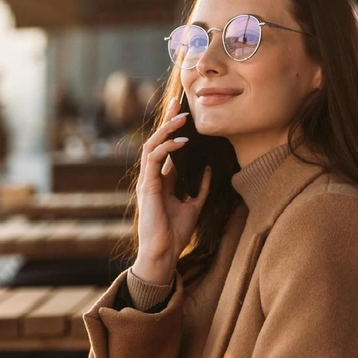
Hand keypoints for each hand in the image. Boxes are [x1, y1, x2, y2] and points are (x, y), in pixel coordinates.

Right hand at [133, 97, 212, 283]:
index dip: (173, 131)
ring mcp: (147, 181)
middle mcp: (151, 178)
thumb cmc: (175, 234)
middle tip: (179, 104)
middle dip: (167, 121)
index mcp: (160, 181)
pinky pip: (154, 159)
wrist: (163, 254)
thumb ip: (200, 189)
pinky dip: (167, 147)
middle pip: (156, 141)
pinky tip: (181, 142)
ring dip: (166, 129)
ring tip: (182, 118)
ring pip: (152, 146)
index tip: (184, 114)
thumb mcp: (194, 207)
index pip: (165, 149)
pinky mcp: (147, 187)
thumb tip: (210, 171)